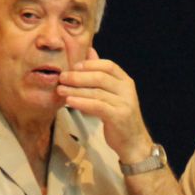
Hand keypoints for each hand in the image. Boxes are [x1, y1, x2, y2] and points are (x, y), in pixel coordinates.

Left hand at [57, 47, 153, 162]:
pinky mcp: (119, 116)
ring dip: (76, 90)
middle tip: (62, 77)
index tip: (73, 66)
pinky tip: (70, 102)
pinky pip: (97, 106)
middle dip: (78, 76)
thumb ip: (101, 73)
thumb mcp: (111, 93)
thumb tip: (89, 51)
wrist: (133, 143)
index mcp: (126, 81)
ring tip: (60, 90)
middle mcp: (127, 90)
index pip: (108, 65)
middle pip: (101, 77)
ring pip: (97, 92)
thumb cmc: (118, 117)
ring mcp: (125, 103)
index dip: (89, 64)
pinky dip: (82, 102)